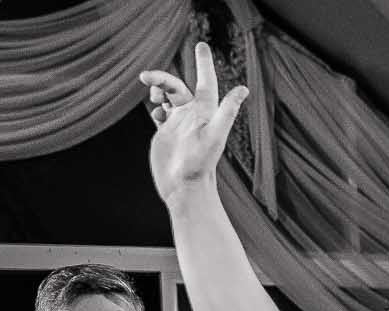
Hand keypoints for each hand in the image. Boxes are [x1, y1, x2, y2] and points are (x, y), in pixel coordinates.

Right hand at [141, 43, 247, 205]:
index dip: (204, 64)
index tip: (201, 45)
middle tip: (145, 76)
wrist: (184, 187)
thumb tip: (243, 89)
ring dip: (157, 90)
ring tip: (152, 96)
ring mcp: (178, 124)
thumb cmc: (201, 164)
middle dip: (162, 78)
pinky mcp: (166, 134)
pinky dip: (155, 107)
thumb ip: (227, 111)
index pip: (205, 82)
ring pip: (167, 97)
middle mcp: (191, 116)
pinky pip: (160, 112)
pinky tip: (155, 114)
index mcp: (203, 112)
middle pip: (176, 86)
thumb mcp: (215, 135)